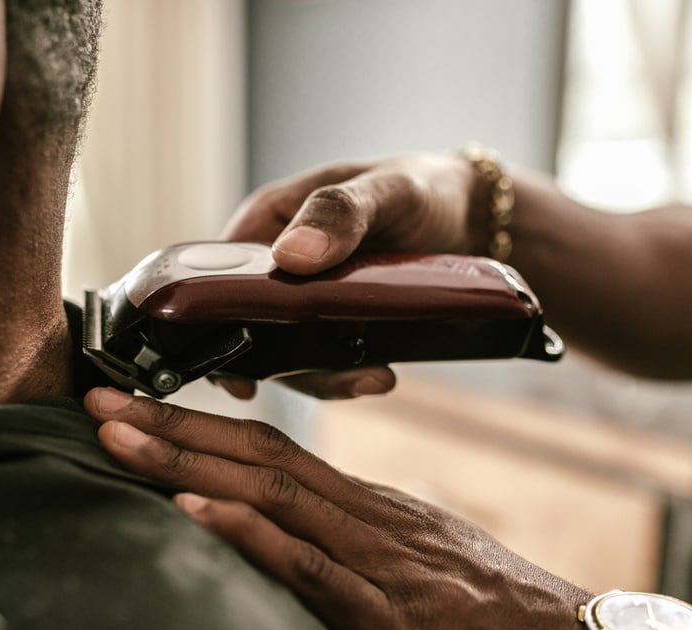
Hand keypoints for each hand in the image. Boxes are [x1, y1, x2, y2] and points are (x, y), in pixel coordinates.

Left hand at [84, 387, 593, 629]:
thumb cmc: (490, 608)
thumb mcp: (414, 559)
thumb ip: (351, 543)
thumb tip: (285, 532)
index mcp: (366, 507)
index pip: (271, 451)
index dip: (201, 426)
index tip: (141, 407)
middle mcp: (363, 518)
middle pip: (256, 458)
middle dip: (173, 426)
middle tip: (100, 402)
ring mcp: (375, 562)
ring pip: (270, 496)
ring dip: (187, 461)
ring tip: (119, 438)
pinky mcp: (388, 617)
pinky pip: (307, 567)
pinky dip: (247, 533)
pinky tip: (194, 508)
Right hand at [213, 152, 483, 399]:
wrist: (477, 220)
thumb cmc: (422, 188)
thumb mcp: (386, 191)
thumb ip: (339, 214)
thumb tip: (291, 255)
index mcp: (266, 223)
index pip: (214, 277)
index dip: (214, 324)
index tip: (236, 368)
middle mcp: (275, 266)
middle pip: (247, 327)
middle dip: (279, 364)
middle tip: (326, 378)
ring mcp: (304, 301)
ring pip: (285, 354)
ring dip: (320, 376)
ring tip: (371, 378)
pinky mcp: (335, 327)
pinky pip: (322, 360)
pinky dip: (345, 374)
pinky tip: (377, 375)